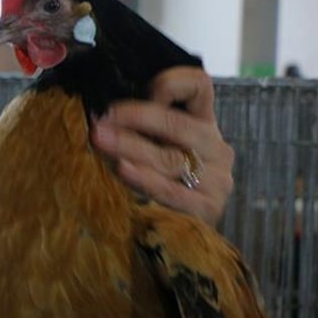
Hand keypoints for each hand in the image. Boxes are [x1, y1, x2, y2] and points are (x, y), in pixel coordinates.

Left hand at [91, 66, 234, 226]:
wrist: (180, 235)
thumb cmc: (159, 181)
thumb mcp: (153, 147)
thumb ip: (139, 128)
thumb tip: (100, 113)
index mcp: (203, 123)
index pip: (199, 86)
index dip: (172, 82)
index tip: (142, 89)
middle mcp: (216, 147)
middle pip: (178, 124)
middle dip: (136, 119)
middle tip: (101, 120)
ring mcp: (217, 180)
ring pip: (171, 158)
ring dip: (131, 147)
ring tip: (101, 141)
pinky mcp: (209, 209)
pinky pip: (173, 191)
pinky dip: (145, 179)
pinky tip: (122, 169)